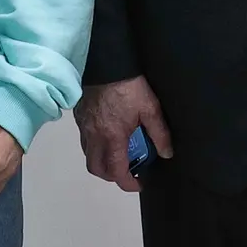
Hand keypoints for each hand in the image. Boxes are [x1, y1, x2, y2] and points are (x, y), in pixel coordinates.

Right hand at [76, 75, 173, 193]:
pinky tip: (107, 134)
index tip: (139, 183)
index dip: (128, 183)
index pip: (116, 172)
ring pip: (88, 154)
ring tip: (118, 152)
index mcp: (112, 138)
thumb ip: (159, 133)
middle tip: (127, 171)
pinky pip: (84, 139)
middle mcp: (94, 136)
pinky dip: (95, 145)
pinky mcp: (79, 115)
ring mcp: (84, 126)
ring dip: (102, 160)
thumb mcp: (150, 108)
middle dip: (112, 175)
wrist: (106, 62)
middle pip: (97, 168)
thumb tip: (167, 153)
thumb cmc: (129, 86)